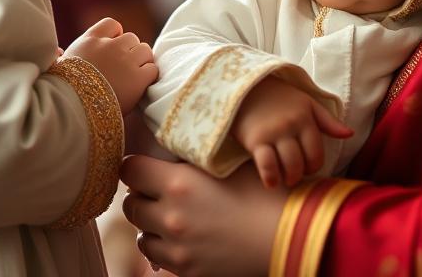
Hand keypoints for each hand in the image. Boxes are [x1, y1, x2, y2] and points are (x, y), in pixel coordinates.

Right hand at [63, 17, 157, 113]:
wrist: (71, 110)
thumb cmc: (61, 91)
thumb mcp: (58, 66)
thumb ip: (63, 55)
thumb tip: (58, 51)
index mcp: (90, 40)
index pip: (112, 24)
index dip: (116, 35)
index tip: (112, 49)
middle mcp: (110, 46)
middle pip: (132, 38)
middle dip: (130, 51)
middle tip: (124, 69)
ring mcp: (125, 60)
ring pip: (145, 50)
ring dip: (142, 62)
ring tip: (133, 77)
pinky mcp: (138, 78)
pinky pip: (152, 69)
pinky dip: (148, 77)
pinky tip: (139, 86)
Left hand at [121, 156, 285, 276]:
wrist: (293, 237)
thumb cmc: (267, 194)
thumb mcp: (228, 166)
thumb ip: (195, 162)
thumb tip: (175, 156)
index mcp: (178, 183)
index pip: (129, 170)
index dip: (135, 166)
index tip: (146, 167)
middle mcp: (171, 217)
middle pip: (130, 205)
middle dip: (142, 197)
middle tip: (159, 192)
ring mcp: (178, 249)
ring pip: (141, 236)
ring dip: (151, 225)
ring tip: (171, 218)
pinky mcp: (188, 272)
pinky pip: (158, 260)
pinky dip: (165, 249)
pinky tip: (184, 240)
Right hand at [231, 75, 351, 187]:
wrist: (245, 87)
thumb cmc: (278, 97)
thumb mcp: (305, 103)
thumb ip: (327, 120)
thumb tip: (350, 134)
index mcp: (306, 117)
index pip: (317, 153)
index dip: (314, 166)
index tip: (306, 166)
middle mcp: (291, 125)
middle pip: (303, 163)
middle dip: (300, 174)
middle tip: (294, 174)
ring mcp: (273, 133)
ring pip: (288, 167)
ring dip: (288, 178)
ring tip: (284, 177)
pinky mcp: (255, 139)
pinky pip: (267, 166)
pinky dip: (271, 178)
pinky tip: (270, 181)